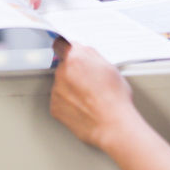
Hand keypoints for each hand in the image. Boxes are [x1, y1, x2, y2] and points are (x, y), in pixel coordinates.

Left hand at [50, 38, 169, 169]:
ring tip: (89, 98)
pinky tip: (83, 107)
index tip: (66, 50)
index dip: (65, 48)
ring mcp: (56, 91)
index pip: (60, 45)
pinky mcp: (55, 107)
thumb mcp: (109, 67)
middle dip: (73, 72)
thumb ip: (91, 55)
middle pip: (63, 66)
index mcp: (75, 58)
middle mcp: (62, 72)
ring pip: (61, 84)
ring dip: (70, 88)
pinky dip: (68, 102)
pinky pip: (59, 100)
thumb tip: (82, 50)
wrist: (112, 124)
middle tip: (89, 82)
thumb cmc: (115, 98)